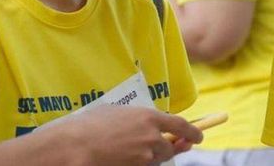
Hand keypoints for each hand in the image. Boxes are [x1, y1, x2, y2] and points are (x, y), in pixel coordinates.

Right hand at [49, 106, 201, 165]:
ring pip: (155, 160)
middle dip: (166, 148)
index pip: (181, 126)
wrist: (75, 147)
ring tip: (128, 151)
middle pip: (168, 147)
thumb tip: (143, 122)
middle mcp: (152, 138)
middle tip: (157, 146)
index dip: (192, 132)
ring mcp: (144, 157)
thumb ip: (135, 117)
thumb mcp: (115, 112)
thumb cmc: (89, 125)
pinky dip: (137, 164)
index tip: (198, 137)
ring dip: (149, 157)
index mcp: (149, 117)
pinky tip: (121, 158)